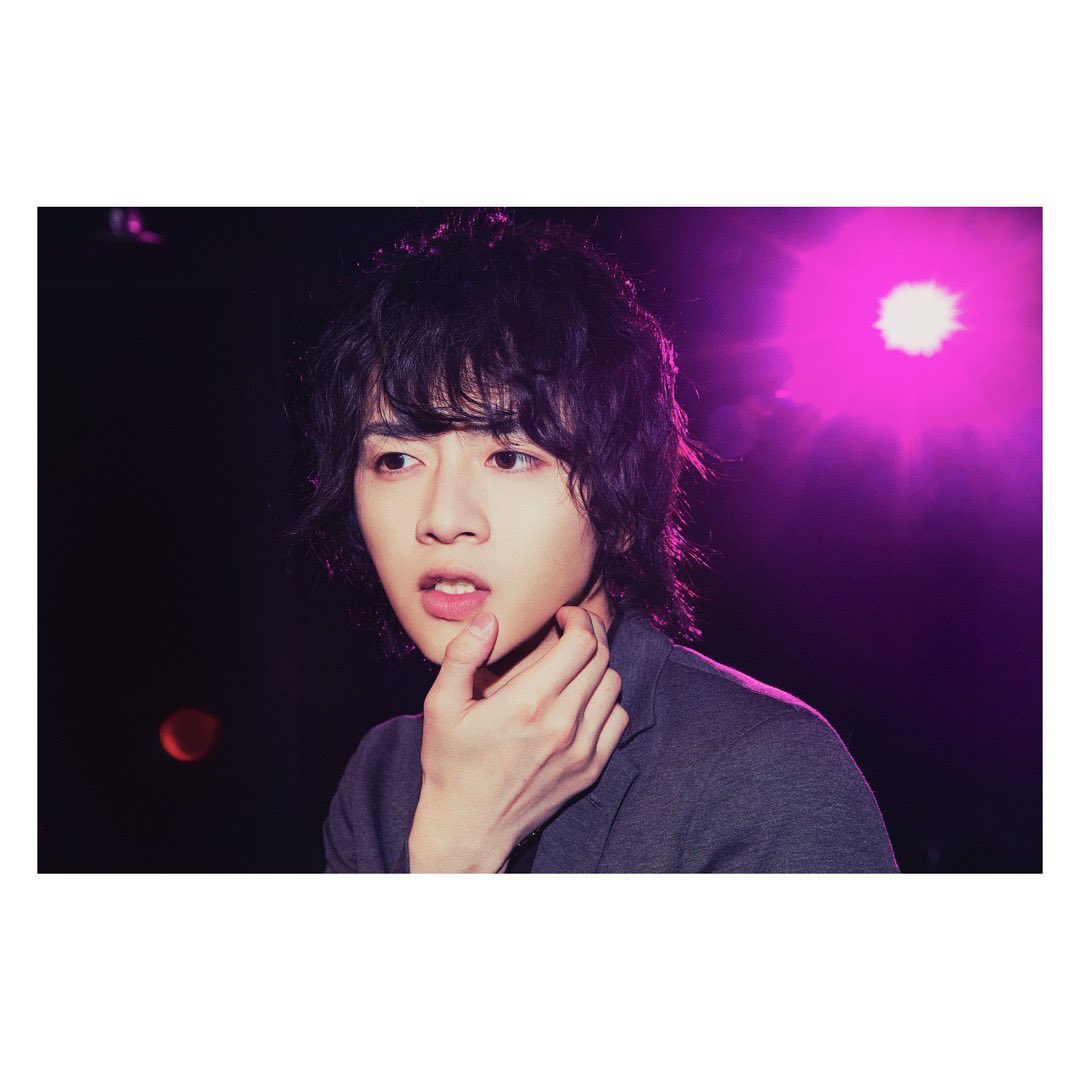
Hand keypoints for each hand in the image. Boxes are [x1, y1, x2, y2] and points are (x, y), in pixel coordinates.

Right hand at [408, 606, 628, 871]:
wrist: (469, 828)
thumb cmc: (451, 764)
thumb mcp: (441, 706)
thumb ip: (462, 656)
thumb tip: (489, 619)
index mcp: (529, 702)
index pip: (582, 643)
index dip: (578, 618)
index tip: (562, 616)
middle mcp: (563, 723)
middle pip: (601, 658)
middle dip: (590, 634)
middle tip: (571, 630)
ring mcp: (581, 749)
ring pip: (613, 686)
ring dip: (598, 667)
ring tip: (574, 665)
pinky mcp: (590, 769)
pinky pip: (617, 720)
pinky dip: (606, 703)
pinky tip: (581, 700)